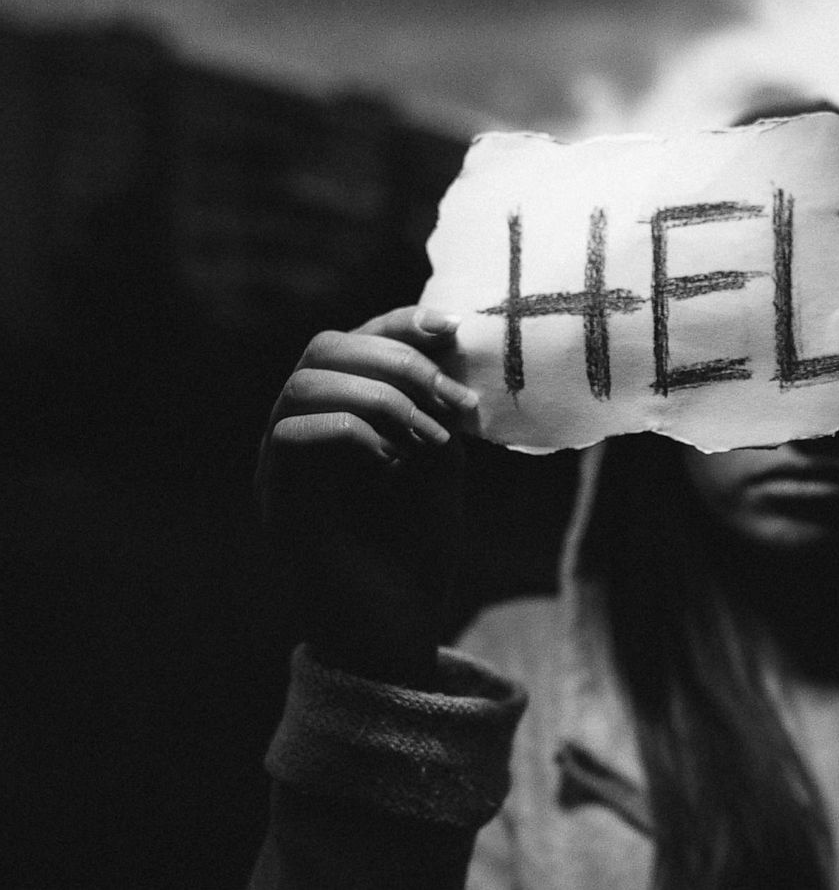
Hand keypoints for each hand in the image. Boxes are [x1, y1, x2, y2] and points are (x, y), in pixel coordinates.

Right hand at [256, 306, 479, 684]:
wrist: (400, 628)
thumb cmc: (419, 547)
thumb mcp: (443, 462)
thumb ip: (435, 406)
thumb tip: (443, 345)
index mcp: (338, 414)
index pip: (354, 339)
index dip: (397, 322)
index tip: (450, 328)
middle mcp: (300, 430)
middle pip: (323, 347)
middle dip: (395, 360)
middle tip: (449, 402)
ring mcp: (281, 465)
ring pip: (304, 383)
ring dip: (380, 399)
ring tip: (428, 441)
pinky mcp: (277, 502)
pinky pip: (293, 435)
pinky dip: (351, 434)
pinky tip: (393, 465)